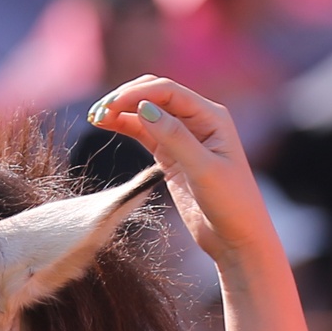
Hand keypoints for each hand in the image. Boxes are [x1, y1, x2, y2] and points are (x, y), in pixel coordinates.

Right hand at [86, 76, 277, 265]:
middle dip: (126, 98)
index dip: (137, 94)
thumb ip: (175, 138)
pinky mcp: (171, 156)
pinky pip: (144, 132)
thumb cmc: (232, 204)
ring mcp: (183, 138)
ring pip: (146, 112)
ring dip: (121, 111)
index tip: (111, 106)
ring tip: (95, 118)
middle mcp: (198, 121)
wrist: (236, 239)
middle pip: (155, 95)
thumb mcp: (204, 170)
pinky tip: (106, 124)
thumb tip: (144, 108)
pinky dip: (125, 126)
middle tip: (98, 112)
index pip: (168, 91)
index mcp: (212, 117)